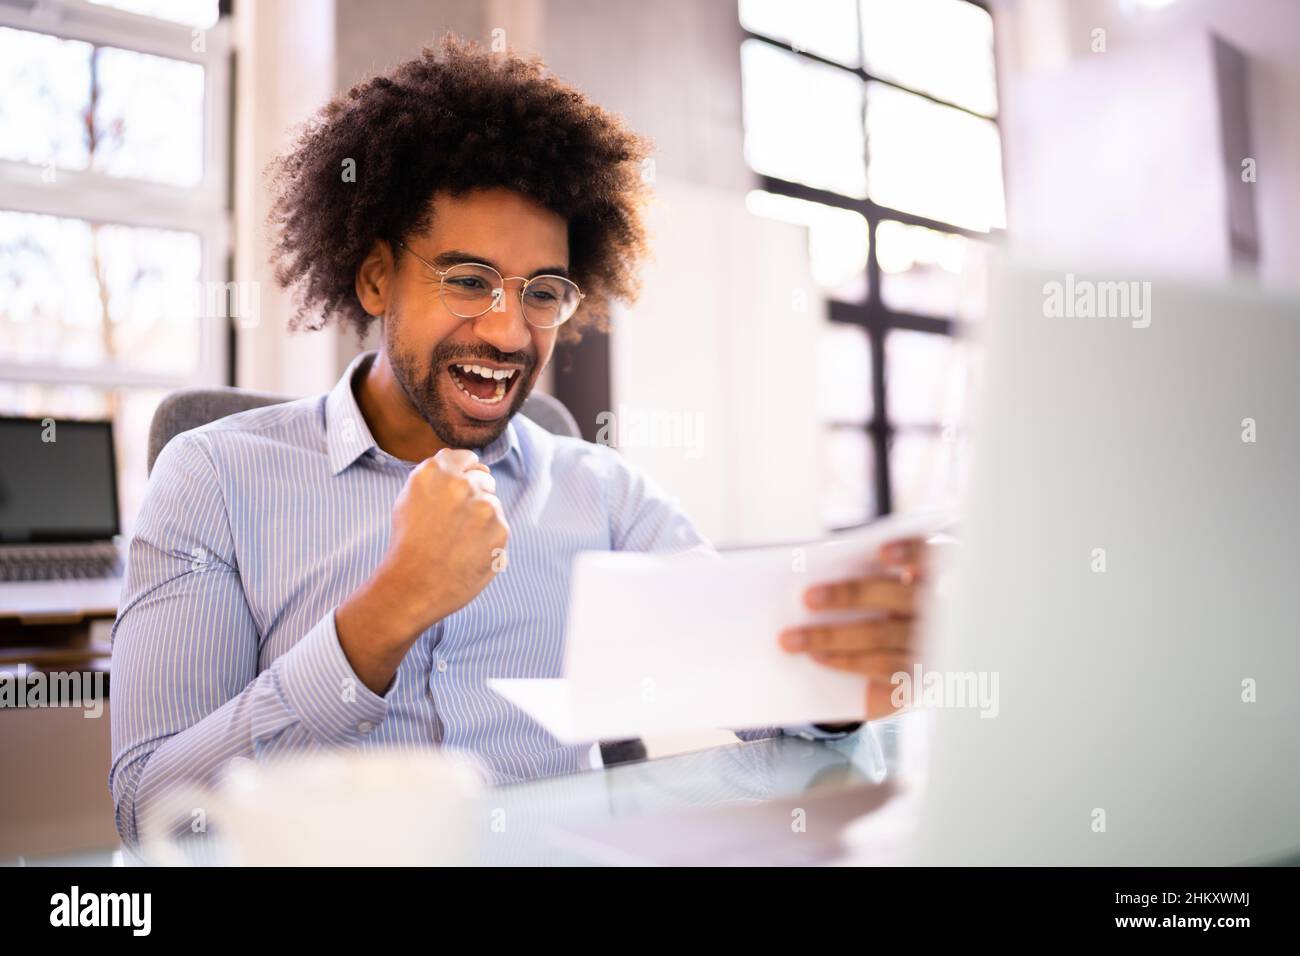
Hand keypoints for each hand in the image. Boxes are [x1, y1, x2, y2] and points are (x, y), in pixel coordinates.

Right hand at [337, 448, 508, 692]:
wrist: (411, 587)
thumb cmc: (408, 545)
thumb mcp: (410, 498)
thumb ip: (438, 476)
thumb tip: (469, 466)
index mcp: (436, 471)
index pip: (467, 457)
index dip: (464, 475)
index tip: (458, 493)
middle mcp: (462, 483)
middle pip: (484, 479)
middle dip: (475, 497)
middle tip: (454, 525)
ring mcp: (484, 506)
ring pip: (493, 506)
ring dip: (482, 521)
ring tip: (457, 543)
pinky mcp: (500, 530)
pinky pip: (499, 530)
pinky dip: (489, 542)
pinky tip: (467, 555)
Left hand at [779, 538, 926, 720]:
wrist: (901, 672)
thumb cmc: (883, 612)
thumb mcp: (882, 592)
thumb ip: (867, 578)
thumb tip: (816, 575)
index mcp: (935, 574)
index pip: (932, 554)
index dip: (912, 551)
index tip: (881, 553)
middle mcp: (941, 607)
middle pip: (898, 595)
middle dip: (850, 595)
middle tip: (807, 599)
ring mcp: (934, 643)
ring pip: (882, 633)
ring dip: (832, 635)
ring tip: (793, 639)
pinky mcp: (922, 674)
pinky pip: (882, 665)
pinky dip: (847, 661)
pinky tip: (820, 657)